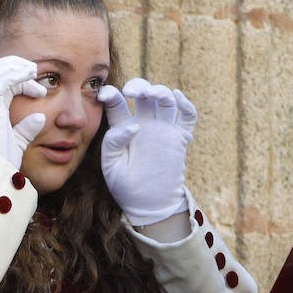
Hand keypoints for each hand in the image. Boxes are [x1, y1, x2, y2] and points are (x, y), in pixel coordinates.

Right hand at [0, 55, 47, 167]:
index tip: (41, 92)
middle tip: (35, 70)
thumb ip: (26, 130)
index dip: (20, 82)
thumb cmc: (1, 164)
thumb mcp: (17, 144)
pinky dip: (14, 74)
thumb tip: (40, 118)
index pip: (1, 86)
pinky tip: (29, 75)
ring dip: (14, 66)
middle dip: (14, 67)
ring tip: (32, 69)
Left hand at [99, 78, 194, 224]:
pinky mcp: (178, 139)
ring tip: (153, 94)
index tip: (105, 94)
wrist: (148, 205)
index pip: (117, 103)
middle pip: (144, 94)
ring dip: (160, 91)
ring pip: (165, 100)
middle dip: (139, 86)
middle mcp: (143, 124)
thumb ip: (113, 142)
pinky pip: (187, 117)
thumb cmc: (125, 187)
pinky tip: (178, 98)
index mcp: (123, 128)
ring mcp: (162, 130)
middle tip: (132, 93)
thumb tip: (132, 125)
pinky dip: (186, 105)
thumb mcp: (110, 166)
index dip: (111, 94)